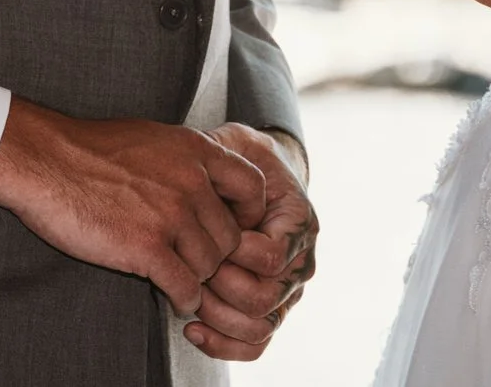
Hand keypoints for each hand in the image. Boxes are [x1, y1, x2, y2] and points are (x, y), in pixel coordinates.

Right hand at [0, 99, 269, 314]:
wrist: (47, 161)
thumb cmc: (92, 150)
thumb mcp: (155, 138)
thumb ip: (187, 159)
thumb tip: (207, 177)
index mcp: (196, 151)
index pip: (254, 187)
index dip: (249, 215)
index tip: (233, 229)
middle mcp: (192, 182)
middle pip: (232, 236)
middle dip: (217, 255)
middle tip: (198, 263)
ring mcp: (171, 215)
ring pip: (211, 265)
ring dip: (198, 278)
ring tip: (182, 280)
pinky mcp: (146, 248)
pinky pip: (185, 287)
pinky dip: (183, 298)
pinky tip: (173, 296)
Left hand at [182, 124, 318, 362]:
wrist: (255, 180)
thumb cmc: (243, 162)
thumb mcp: (237, 145)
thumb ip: (229, 152)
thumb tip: (213, 167)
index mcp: (298, 223)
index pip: (270, 258)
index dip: (234, 254)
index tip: (207, 237)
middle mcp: (299, 263)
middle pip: (263, 299)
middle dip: (220, 287)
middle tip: (193, 268)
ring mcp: (286, 291)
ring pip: (259, 328)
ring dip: (219, 318)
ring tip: (190, 299)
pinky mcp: (269, 311)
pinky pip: (255, 344)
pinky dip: (224, 344)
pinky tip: (193, 329)